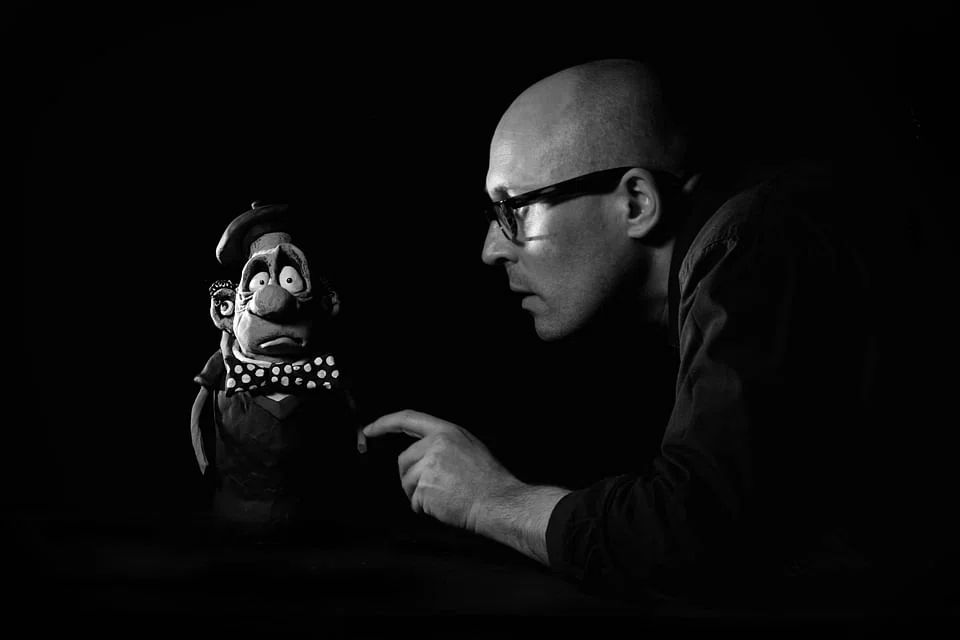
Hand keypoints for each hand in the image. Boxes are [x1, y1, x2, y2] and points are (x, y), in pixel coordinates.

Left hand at [363, 410, 520, 534]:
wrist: (498, 502)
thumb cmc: (488, 479)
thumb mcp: (468, 447)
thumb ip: (443, 443)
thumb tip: (421, 451)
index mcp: (447, 431)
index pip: (407, 419)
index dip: (385, 423)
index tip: (369, 429)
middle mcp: (436, 445)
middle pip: (403, 459)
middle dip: (411, 476)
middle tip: (434, 487)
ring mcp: (429, 466)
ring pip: (406, 482)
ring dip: (418, 494)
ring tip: (444, 495)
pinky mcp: (425, 488)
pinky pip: (414, 501)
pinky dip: (424, 508)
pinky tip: (445, 505)